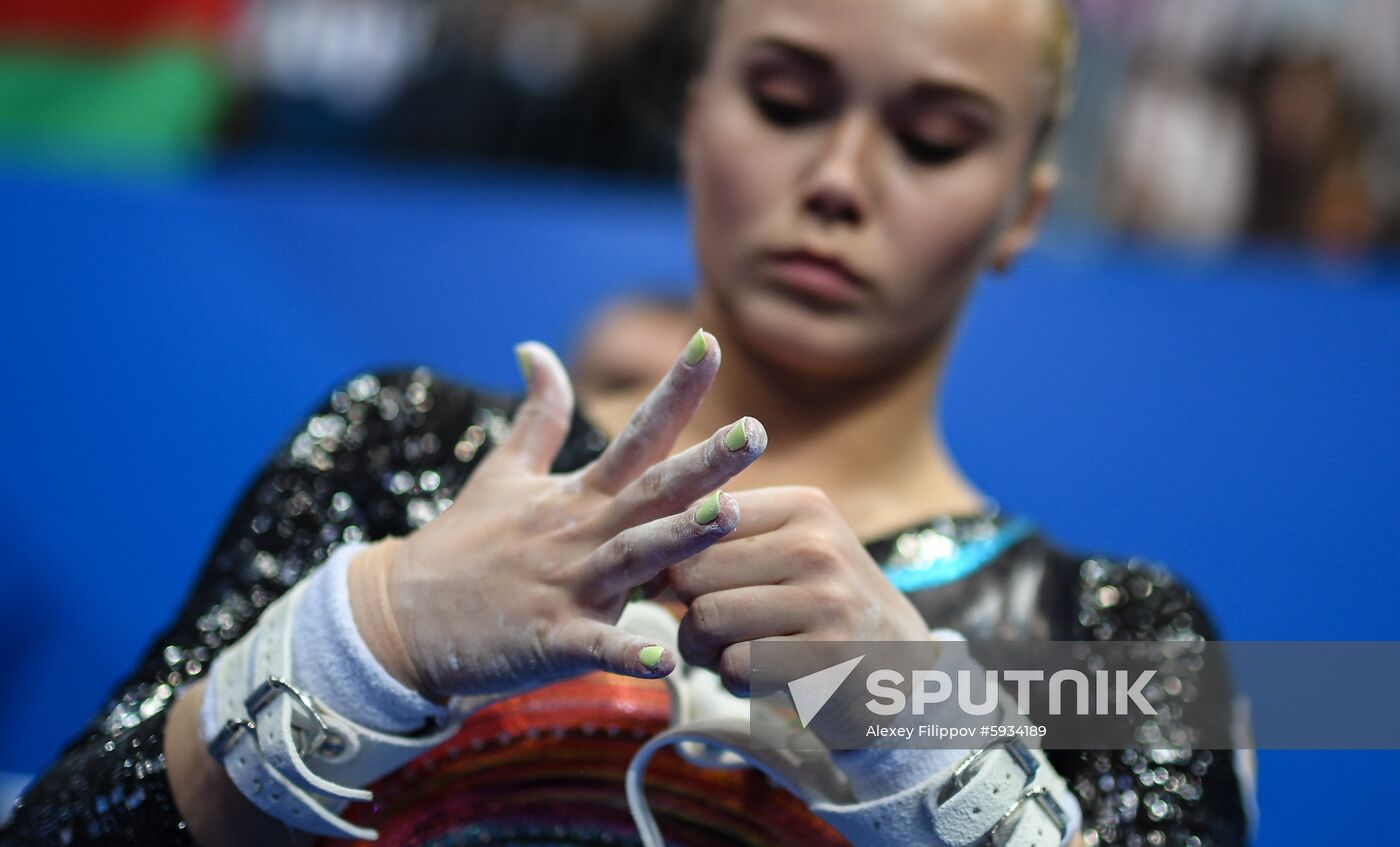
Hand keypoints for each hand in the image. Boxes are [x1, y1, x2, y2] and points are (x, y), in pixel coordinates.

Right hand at [350, 333, 766, 701]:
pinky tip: (666, 662)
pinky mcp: (548, 639)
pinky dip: (627, 654)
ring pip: (631, 558)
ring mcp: (565, 585)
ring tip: (727, 516)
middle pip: (651, 491)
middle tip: (754, 431)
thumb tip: (536, 348)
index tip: (712, 342)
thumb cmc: (463, 545)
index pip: (638, 433)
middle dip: (705, 462)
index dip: (677, 389)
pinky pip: (594, 647)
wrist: (400, 618)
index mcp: (579, 494)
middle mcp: (580, 532)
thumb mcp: (501, 472)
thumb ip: (538, 415)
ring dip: (679, 538)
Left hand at [670, 486, 931, 696]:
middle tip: (710, 632)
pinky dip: (732, 681)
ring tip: (731, 656)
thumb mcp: (794, 552)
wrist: (903, 676)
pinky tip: (760, 678)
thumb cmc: (824, 611)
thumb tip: (642, 546)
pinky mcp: (827, 657)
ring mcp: (827, 600)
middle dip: (686, 610)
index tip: (687, 585)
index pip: (697, 520)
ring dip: (703, 651)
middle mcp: (818, 544)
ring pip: (706, 619)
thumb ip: (728, 538)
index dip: (677, 559)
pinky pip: (735, 666)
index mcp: (804, 506)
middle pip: (691, 571)